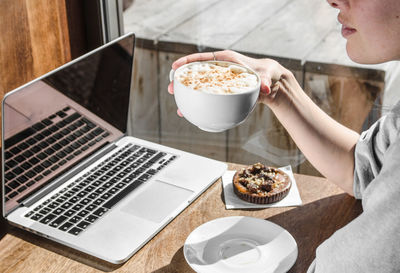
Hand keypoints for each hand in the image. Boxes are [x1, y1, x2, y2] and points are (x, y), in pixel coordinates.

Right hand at [167, 50, 294, 113]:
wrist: (271, 83)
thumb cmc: (267, 73)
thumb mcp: (266, 75)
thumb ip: (264, 80)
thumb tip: (265, 88)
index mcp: (227, 60)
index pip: (204, 58)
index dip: (188, 61)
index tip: (175, 66)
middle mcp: (221, 70)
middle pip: (197, 73)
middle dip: (182, 80)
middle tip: (171, 88)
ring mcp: (220, 82)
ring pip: (200, 86)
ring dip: (188, 95)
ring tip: (177, 105)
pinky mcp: (222, 92)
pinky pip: (207, 97)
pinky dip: (199, 104)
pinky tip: (192, 114)